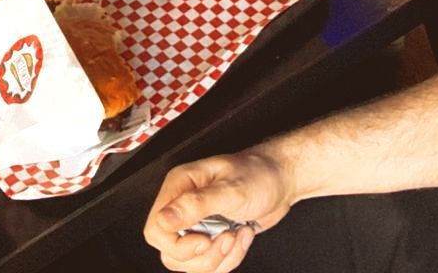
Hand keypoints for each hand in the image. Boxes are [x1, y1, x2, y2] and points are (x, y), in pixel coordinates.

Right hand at [145, 149, 296, 271]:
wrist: (281, 181)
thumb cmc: (258, 174)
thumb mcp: (230, 190)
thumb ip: (196, 204)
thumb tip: (164, 219)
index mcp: (179, 187)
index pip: (156, 229)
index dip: (177, 244)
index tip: (204, 240)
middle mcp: (183, 207)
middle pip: (171, 253)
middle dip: (204, 256)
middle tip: (226, 236)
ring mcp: (197, 225)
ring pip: (191, 264)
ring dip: (220, 258)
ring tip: (237, 234)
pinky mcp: (211, 238)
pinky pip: (210, 265)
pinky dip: (230, 258)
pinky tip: (242, 235)